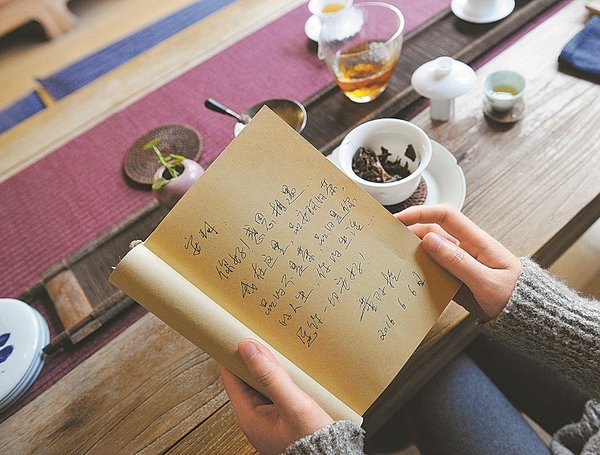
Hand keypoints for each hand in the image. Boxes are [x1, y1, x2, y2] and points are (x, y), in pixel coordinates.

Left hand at [221, 339, 332, 454]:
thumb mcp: (293, 404)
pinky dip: (278, 380)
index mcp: (249, 416)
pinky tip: (290, 372)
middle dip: (253, 359)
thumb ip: (270, 376)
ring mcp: (268, 420)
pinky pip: (273, 393)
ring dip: (267, 369)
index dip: (233, 355)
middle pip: (245, 379)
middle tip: (263, 339)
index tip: (241, 336)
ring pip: (260, 385)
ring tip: (277, 352)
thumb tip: (248, 349)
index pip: (230, 377)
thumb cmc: (313, 440)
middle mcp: (254, 419)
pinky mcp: (282, 420)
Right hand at [395, 204, 521, 319]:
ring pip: (430, 251)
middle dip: (410, 232)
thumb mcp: (486, 281)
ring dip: (413, 253)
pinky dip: (421, 271)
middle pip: (433, 231)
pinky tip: (410, 278)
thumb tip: (429, 240)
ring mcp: (460, 263)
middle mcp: (466, 248)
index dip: (422, 212)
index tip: (399, 218)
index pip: (446, 216)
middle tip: (388, 242)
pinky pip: (434, 269)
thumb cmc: (514, 297)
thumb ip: (457, 261)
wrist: (526, 317)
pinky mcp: (456, 278)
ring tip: (394, 260)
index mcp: (477, 241)